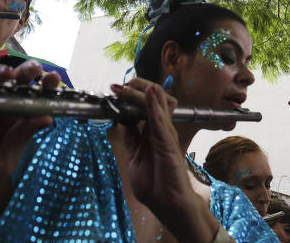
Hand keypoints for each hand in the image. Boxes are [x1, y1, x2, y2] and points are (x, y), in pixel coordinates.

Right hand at [0, 60, 60, 239]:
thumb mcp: (1, 164)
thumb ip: (20, 139)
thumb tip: (47, 117)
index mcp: (12, 129)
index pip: (31, 104)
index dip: (42, 91)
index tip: (54, 80)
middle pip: (13, 89)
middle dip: (25, 76)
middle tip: (34, 69)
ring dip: (0, 75)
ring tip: (11, 73)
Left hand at [111, 80, 219, 240]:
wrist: (172, 205)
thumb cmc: (156, 186)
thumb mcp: (135, 159)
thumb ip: (131, 139)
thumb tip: (121, 120)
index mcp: (151, 134)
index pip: (142, 109)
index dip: (131, 97)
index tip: (116, 88)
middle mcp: (161, 131)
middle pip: (150, 103)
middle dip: (135, 90)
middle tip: (118, 85)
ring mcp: (167, 135)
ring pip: (156, 106)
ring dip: (142, 93)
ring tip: (127, 85)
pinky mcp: (169, 143)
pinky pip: (161, 121)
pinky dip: (155, 106)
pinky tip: (150, 94)